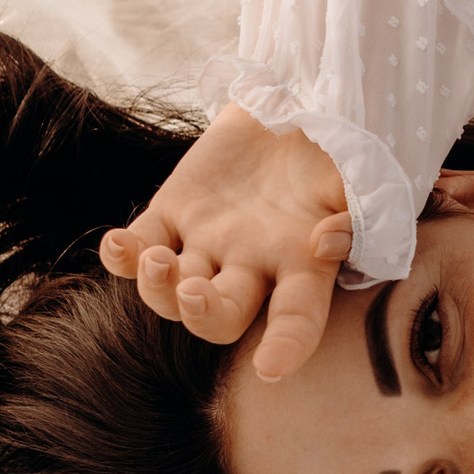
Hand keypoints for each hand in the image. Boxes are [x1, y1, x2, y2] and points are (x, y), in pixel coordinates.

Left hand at [100, 105, 354, 381]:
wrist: (292, 105)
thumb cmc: (333, 147)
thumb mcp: (358, 175)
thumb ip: (351, 213)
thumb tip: (324, 243)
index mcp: (302, 266)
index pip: (297, 319)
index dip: (287, 347)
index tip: (269, 369)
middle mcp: (251, 267)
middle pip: (221, 318)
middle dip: (204, 315)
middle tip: (196, 292)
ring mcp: (206, 245)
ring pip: (171, 294)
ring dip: (158, 289)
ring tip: (158, 260)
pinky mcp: (170, 215)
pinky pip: (136, 250)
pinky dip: (121, 256)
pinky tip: (115, 245)